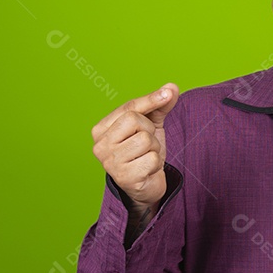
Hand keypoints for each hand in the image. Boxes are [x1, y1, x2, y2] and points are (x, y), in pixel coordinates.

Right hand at [91, 83, 179, 207]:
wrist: (146, 185)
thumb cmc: (144, 152)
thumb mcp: (151, 125)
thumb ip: (159, 105)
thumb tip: (172, 87)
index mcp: (100, 129)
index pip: (129, 107)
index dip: (151, 100)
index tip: (169, 93)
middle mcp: (100, 145)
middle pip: (135, 120)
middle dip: (149, 131)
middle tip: (146, 145)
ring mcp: (110, 163)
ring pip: (145, 140)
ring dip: (154, 149)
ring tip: (146, 157)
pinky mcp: (124, 178)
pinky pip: (151, 159)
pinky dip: (155, 164)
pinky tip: (147, 170)